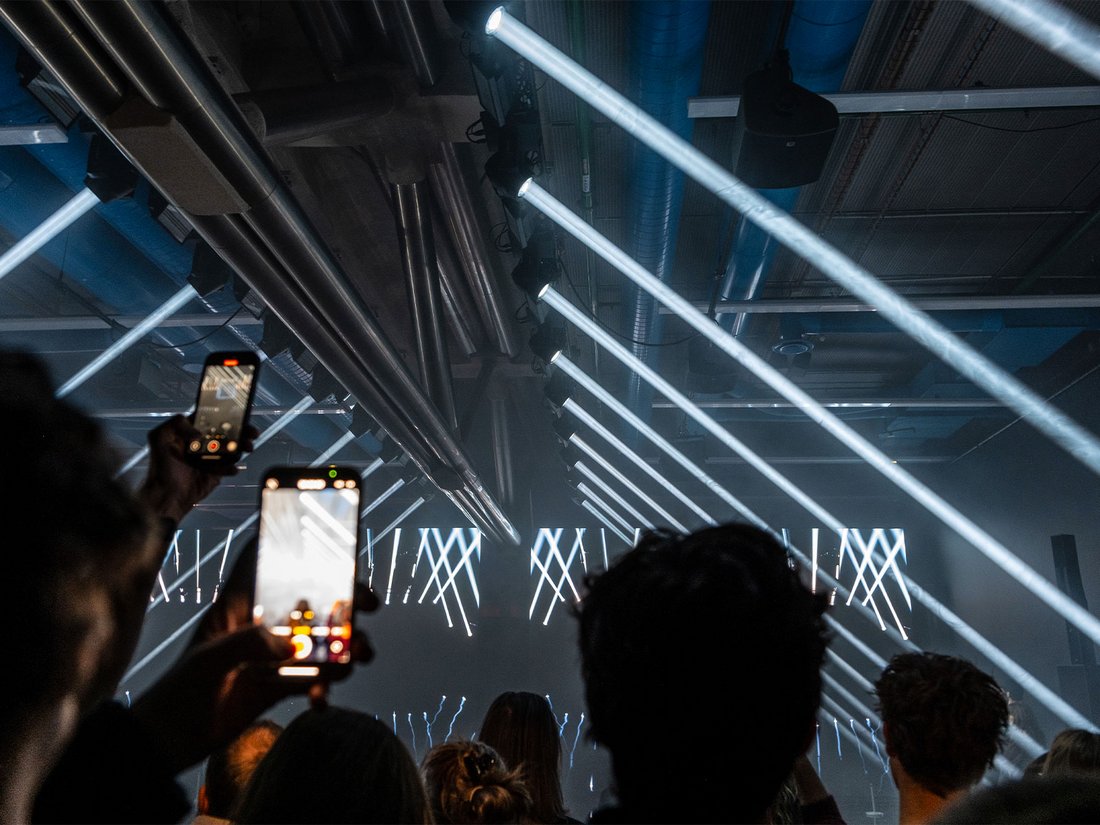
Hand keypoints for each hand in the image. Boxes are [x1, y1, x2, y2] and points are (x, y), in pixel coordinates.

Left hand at [131, 539, 378, 772]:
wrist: (167, 743)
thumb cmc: (178, 692)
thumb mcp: (208, 661)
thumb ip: (248, 645)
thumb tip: (291, 642)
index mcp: (239, 605)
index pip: (271, 564)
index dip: (301, 549)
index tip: (338, 546)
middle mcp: (261, 624)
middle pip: (311, 600)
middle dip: (345, 601)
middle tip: (369, 606)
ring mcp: (273, 654)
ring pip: (321, 640)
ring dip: (346, 647)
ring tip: (358, 659)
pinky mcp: (281, 685)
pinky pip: (315, 680)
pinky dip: (325, 688)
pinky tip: (320, 703)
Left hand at [137, 415, 257, 522]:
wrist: (168, 496)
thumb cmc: (160, 467)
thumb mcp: (159, 437)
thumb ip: (176, 424)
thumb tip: (199, 432)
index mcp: (190, 430)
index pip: (211, 417)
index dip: (226, 414)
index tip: (238, 415)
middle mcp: (202, 441)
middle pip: (227, 431)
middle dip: (242, 430)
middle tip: (251, 432)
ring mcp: (211, 456)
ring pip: (232, 447)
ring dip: (241, 446)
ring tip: (247, 448)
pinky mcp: (217, 470)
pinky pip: (230, 465)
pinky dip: (231, 467)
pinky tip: (231, 469)